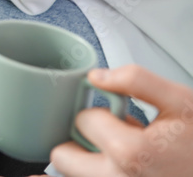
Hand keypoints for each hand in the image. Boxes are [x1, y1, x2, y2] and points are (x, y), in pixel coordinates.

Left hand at [50, 65, 192, 176]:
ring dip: (89, 162)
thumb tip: (97, 77)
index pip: (82, 120)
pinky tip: (128, 165)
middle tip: (105, 135)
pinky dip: (103, 173)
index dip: (99, 109)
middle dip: (77, 141)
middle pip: (62, 158)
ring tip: (123, 153)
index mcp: (130, 153)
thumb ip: (136, 80)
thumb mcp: (182, 101)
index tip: (118, 112)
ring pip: (77, 176)